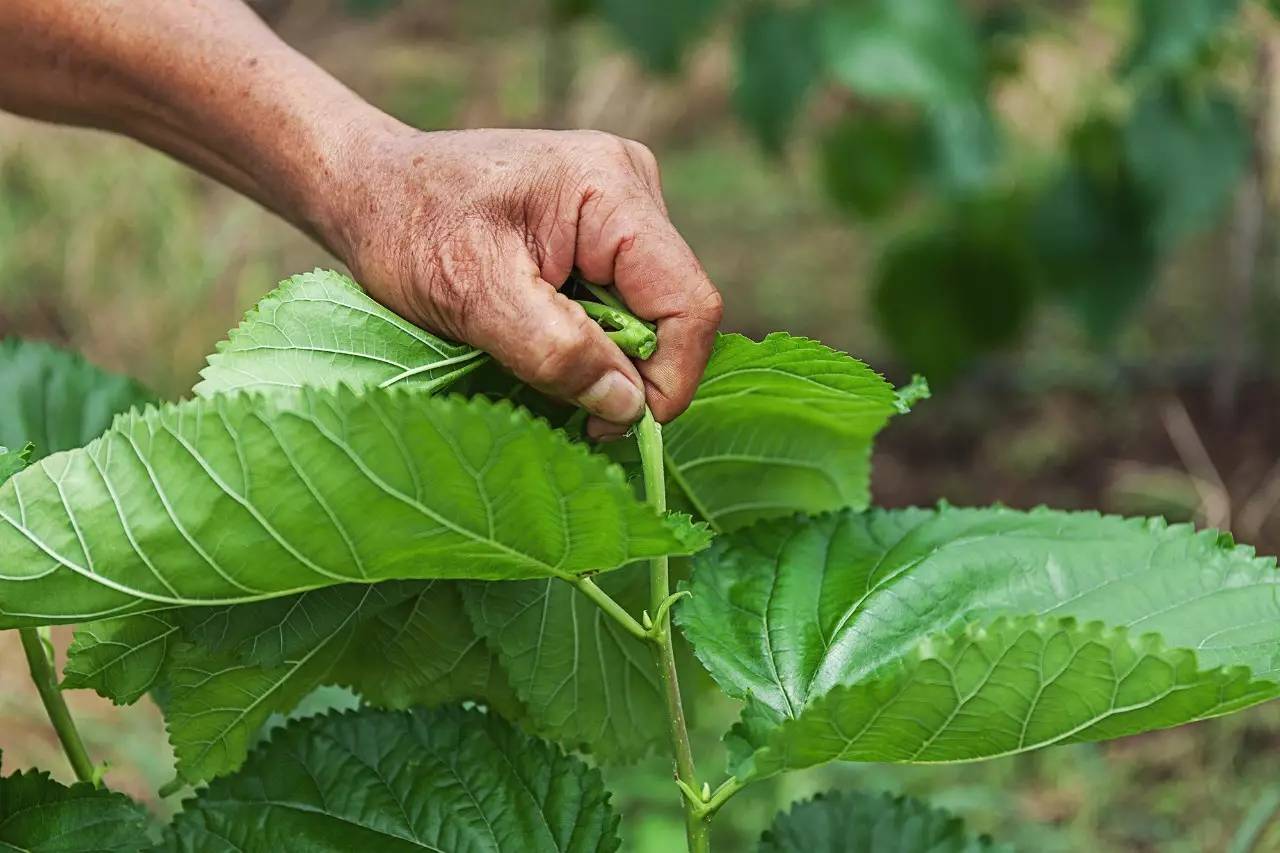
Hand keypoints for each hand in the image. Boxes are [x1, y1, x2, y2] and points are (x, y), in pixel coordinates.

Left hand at [321, 128, 722, 438]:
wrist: (369, 185)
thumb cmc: (408, 229)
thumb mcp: (474, 296)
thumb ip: (556, 351)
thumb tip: (628, 406)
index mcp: (611, 188)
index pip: (688, 302)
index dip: (669, 379)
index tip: (614, 427)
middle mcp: (631, 185)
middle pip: (672, 309)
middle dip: (629, 369)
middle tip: (571, 411)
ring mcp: (620, 202)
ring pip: (648, 310)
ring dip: (605, 354)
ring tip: (538, 362)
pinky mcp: (602, 223)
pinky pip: (622, 298)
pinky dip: (591, 335)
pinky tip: (541, 338)